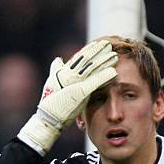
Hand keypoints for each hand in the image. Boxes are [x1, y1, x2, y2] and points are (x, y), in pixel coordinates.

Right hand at [18, 40, 117, 154]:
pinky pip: (95, 82)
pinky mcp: (80, 92)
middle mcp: (69, 75)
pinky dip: (104, 76)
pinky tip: (114, 72)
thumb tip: (59, 60)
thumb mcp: (53, 84)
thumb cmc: (52, 104)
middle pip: (86, 60)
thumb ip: (57, 71)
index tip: (99, 44)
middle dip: (98, 51)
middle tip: (109, 45)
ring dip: (104, 61)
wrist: (48, 118)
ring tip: (114, 55)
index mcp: (64, 73)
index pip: (79, 58)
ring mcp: (75, 83)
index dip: (89, 50)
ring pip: (91, 68)